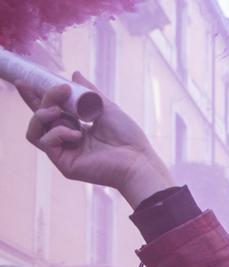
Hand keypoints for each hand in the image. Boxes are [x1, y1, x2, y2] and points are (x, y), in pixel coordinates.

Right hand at [17, 71, 174, 207]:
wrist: (138, 160)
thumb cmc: (128, 136)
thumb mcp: (105, 107)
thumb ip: (88, 92)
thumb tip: (74, 74)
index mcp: (75, 127)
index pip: (49, 110)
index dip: (35, 97)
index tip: (25, 81)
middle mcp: (67, 140)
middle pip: (39, 117)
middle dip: (44, 99)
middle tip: (61, 90)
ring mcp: (64, 152)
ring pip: (35, 130)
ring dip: (44, 115)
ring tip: (60, 111)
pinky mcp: (64, 164)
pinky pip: (46, 142)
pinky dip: (58, 132)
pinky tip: (77, 133)